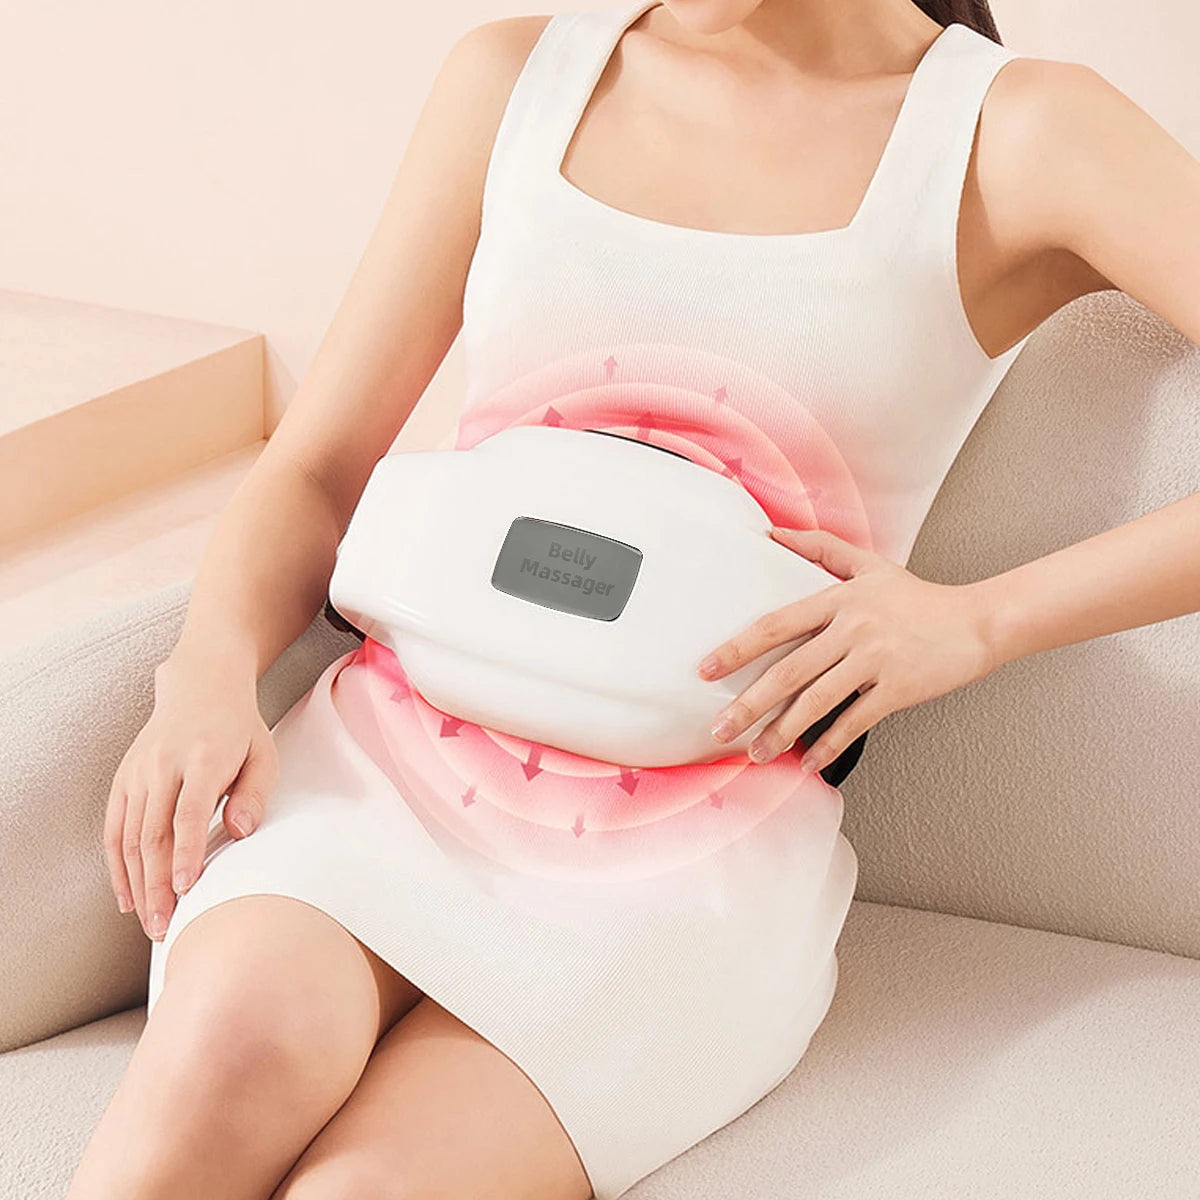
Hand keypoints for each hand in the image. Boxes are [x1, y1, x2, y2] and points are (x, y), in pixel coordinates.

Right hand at [103, 650, 277, 940]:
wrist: (201, 686)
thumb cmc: (240, 728)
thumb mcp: (263, 754)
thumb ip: (254, 793)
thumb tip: (241, 833)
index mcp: (201, 757)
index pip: (188, 812)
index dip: (185, 852)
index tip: (184, 889)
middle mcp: (162, 765)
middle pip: (152, 833)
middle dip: (157, 885)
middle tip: (165, 927)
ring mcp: (137, 772)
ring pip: (129, 837)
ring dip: (137, 884)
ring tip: (151, 923)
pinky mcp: (123, 779)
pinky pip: (114, 829)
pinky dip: (117, 866)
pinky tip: (128, 897)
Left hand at [697, 526, 997, 770]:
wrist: (978, 621)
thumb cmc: (918, 598)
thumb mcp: (870, 564)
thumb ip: (819, 547)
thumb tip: (771, 534)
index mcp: (838, 599)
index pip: (775, 625)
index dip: (737, 649)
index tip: (706, 670)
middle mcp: (852, 628)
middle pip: (788, 671)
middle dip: (748, 705)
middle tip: (720, 730)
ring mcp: (876, 660)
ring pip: (817, 702)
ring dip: (782, 733)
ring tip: (756, 752)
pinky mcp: (899, 688)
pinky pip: (855, 723)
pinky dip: (829, 745)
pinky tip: (808, 762)